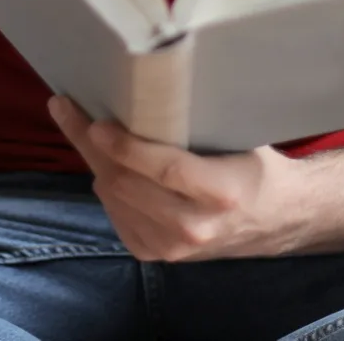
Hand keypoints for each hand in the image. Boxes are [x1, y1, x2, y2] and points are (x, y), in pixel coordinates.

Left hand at [49, 96, 313, 261]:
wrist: (277, 220)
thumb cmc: (256, 167)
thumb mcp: (239, 139)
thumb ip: (195, 126)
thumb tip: (144, 87)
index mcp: (222, 191)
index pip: (166, 169)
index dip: (126, 146)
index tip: (95, 121)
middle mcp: (194, 226)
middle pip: (127, 183)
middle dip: (90, 144)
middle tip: (65, 109)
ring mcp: (172, 247)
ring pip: (113, 198)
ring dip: (94, 162)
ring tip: (82, 129)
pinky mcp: (156, 255)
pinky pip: (115, 215)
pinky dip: (105, 186)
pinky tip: (107, 165)